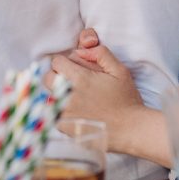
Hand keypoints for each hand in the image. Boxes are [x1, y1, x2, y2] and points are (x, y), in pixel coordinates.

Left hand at [51, 31, 142, 148]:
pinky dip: (61, 110)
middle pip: (48, 78)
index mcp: (78, 78)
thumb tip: (82, 50)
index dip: (65, 63)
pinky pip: (53, 113)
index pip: (56, 62)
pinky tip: (77, 112)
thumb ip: (100, 54)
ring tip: (77, 98)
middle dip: (58, 76)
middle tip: (74, 82)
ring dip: (59, 93)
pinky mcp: (64, 127)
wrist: (131, 129)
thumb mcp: (119, 70)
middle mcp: (67, 95)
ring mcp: (64, 112)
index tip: (74, 69)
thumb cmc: (126, 99)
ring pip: (49, 96)